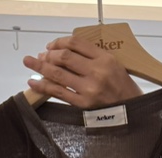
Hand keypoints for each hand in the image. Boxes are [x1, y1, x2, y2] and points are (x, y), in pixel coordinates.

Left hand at [23, 36, 141, 108]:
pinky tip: (33, 83)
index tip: (51, 46)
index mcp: (104, 59)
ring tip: (29, 62)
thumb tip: (65, 53)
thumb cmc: (122, 87)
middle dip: (48, 54)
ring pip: (58, 74)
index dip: (60, 42)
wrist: (131, 111)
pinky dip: (43, 87)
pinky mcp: (83, 104)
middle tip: (39, 56)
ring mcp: (88, 89)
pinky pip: (58, 93)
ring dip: (41, 67)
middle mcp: (96, 72)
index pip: (77, 43)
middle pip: (65, 57)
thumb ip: (93, 57)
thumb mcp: (113, 65)